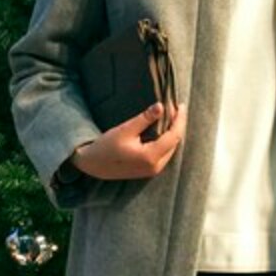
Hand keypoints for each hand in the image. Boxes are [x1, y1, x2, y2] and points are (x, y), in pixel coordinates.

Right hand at [70, 101, 186, 180]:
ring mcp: (153, 170)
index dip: (179, 120)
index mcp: (151, 157)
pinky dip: (166, 140)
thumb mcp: (125, 129)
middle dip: (177, 125)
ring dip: (173, 132)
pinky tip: (164, 129)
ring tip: (172, 116)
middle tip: (177, 108)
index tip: (181, 106)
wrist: (94, 165)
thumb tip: (160, 106)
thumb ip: (145, 119)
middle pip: (175, 143)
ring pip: (171, 148)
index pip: (173, 136)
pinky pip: (164, 153)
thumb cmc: (107, 147)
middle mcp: (155, 166)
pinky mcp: (149, 170)